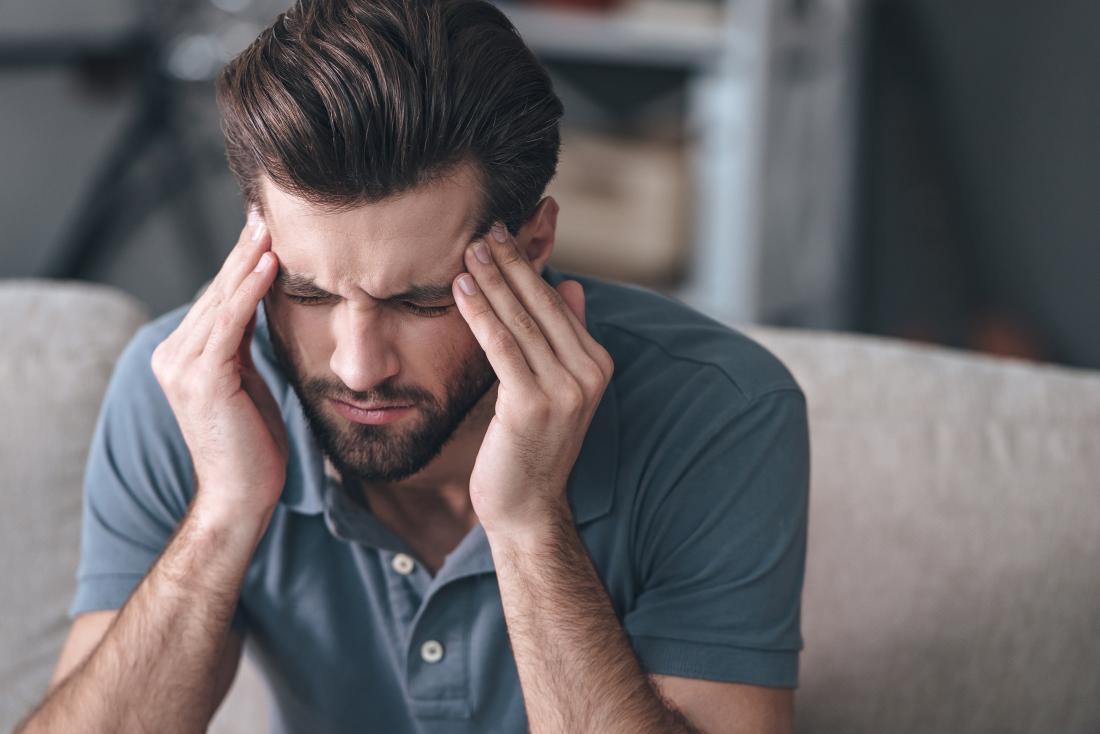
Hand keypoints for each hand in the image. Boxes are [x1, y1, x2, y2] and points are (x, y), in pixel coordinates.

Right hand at [151, 210, 286, 523]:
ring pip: (222, 301)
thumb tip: (261, 306)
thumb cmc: (253, 444)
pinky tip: (269, 263)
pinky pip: (231, 323)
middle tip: (267, 210)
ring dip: (249, 260)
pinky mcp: (203, 378)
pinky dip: (250, 291)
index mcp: (182, 356)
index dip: (241, 262)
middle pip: (218, 292)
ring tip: (271, 225)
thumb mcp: (247, 382)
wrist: (241, 496)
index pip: (218, 298)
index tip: (264, 226)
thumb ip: (244, 346)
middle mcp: (173, 355)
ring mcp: (183, 366)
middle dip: (244, 250)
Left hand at [452, 222, 613, 538]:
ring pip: (521, 321)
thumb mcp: (555, 387)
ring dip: (492, 281)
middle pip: (542, 304)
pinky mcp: (533, 404)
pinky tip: (461, 289)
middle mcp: (587, 373)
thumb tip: (570, 284)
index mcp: (596, 364)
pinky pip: (503, 347)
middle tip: (484, 228)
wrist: (527, 506)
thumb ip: (566, 336)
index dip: (528, 266)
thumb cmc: (532, 446)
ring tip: (469, 249)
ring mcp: (564, 390)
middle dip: (510, 263)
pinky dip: (481, 314)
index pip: (557, 303)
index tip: (503, 233)